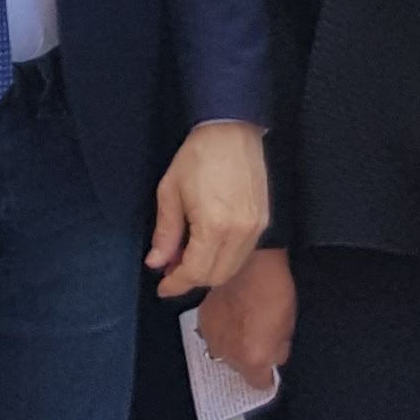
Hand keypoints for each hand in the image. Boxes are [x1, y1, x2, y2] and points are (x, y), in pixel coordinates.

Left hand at [149, 122, 268, 300]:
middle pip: (216, 275)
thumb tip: (157, 262)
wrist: (231, 132)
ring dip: (208, 271)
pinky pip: (242, 254)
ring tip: (186, 258)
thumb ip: (165, 233)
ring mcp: (255, 228)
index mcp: (214, 225)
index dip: (176, 284)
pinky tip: (207, 247)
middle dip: (191, 280)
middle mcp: (240, 232)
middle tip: (170, 271)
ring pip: (231, 268)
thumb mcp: (170, 192)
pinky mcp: (263, 221)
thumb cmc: (198, 156)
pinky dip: (223, 258)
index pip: (195, 271)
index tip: (163, 288)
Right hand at [200, 248, 297, 387]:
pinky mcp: (202, 319)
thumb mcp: (288, 327)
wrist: (252, 262)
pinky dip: (221, 329)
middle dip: (248, 358)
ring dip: (232, 344)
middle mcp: (228, 353)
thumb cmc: (274, 291)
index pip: (259, 384)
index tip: (269, 370)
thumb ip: (278, 351)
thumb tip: (273, 358)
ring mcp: (212, 336)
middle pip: (239, 369)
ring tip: (243, 326)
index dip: (266, 376)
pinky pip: (212, 334)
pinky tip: (231, 315)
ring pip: (223, 352)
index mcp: (253, 359)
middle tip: (258, 339)